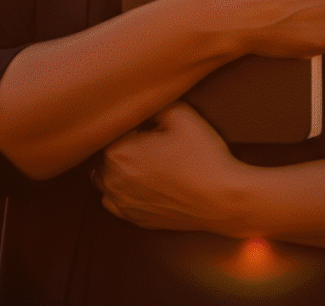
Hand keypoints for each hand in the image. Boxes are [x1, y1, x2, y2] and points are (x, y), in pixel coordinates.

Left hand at [93, 101, 248, 233]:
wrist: (222, 199)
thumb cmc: (203, 157)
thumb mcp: (181, 114)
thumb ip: (153, 105)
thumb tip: (141, 107)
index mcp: (119, 153)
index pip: (109, 130)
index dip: (126, 122)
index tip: (142, 122)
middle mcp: (113, 181)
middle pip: (102, 155)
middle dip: (119, 144)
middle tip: (145, 138)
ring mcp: (123, 204)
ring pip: (104, 179)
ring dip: (116, 167)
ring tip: (142, 158)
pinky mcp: (136, 220)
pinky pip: (114, 202)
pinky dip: (120, 190)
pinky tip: (139, 181)